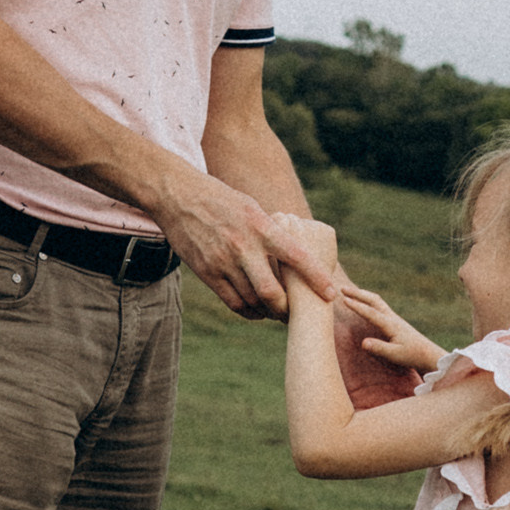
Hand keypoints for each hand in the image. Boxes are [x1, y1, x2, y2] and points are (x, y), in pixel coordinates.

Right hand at [152, 175, 331, 318]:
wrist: (178, 197)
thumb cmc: (221, 199)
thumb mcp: (252, 207)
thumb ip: (271, 231)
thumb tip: (294, 252)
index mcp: (261, 227)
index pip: (296, 256)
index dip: (317, 277)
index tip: (331, 294)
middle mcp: (243, 247)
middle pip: (271, 292)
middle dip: (286, 309)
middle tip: (295, 313)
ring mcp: (223, 262)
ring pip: (252, 301)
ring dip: (268, 312)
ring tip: (276, 313)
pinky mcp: (207, 273)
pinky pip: (233, 302)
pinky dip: (248, 311)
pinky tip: (256, 310)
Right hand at [333, 298, 420, 407]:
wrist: (428, 354)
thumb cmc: (412, 355)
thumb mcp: (395, 355)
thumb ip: (379, 348)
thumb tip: (363, 342)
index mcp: (390, 324)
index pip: (370, 312)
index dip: (356, 306)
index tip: (343, 299)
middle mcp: (392, 317)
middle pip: (373, 300)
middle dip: (357, 293)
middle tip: (341, 288)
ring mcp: (393, 318)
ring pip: (376, 301)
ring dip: (362, 294)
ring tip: (349, 291)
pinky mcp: (394, 321)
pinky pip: (379, 305)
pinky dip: (368, 300)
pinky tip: (363, 302)